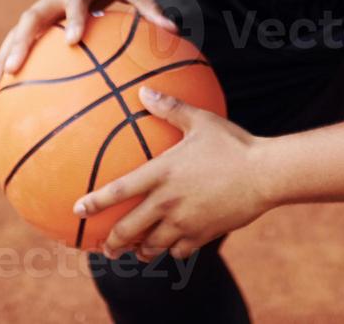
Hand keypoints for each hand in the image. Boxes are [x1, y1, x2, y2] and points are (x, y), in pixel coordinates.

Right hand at [0, 0, 178, 91]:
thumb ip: (153, 8)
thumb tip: (174, 31)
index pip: (76, 0)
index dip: (74, 18)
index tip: (73, 42)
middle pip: (32, 18)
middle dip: (21, 44)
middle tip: (12, 71)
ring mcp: (47, 6)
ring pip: (19, 31)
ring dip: (4, 56)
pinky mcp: (44, 17)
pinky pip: (23, 39)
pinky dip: (10, 60)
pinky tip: (2, 89)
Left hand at [74, 86, 272, 261]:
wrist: (265, 174)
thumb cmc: (233, 142)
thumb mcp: (201, 120)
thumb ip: (169, 108)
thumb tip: (143, 91)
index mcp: (162, 173)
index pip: (118, 191)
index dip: (95, 203)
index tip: (78, 210)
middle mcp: (168, 202)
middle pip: (129, 229)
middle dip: (112, 241)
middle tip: (103, 246)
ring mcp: (185, 222)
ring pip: (152, 246)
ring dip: (140, 250)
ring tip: (134, 251)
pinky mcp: (204, 235)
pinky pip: (179, 251)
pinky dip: (171, 250)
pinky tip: (171, 247)